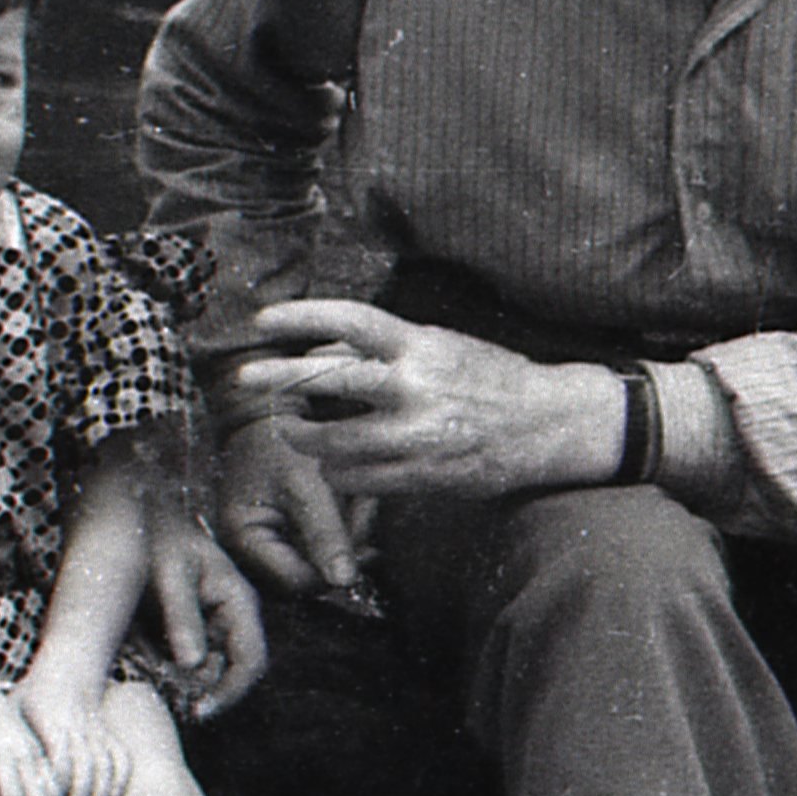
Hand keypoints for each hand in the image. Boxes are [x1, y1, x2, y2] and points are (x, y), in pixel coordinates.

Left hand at [17, 670, 135, 795]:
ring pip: (104, 764)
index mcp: (49, 720)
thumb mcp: (13, 709)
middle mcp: (75, 726)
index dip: (55, 787)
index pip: (58, 759)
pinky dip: (120, 776)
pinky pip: (121, 755)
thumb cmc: (30, 697)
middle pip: (84, 767)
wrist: (67, 671)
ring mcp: (96, 730)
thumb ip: (5, 740)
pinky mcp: (108, 734)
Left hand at [148, 510, 271, 714]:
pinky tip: (143, 662)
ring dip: (180, 683)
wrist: (139, 524)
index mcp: (239, 603)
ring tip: (149, 675)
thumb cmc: (159, 541)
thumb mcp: (170, 575)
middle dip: (200, 691)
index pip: (251, 661)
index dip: (231, 692)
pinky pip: (184, 664)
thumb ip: (182, 616)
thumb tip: (192, 663)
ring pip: (204, 673)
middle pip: (228, 674)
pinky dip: (167, 670)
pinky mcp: (189, 633)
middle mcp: (231, 620)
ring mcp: (211, 628)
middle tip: (166, 700)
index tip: (199, 710)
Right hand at [216, 410, 373, 600]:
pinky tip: (348, 504)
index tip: (365, 545)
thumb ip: (324, 532)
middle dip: (342, 549)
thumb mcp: (304, 483)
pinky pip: (317, 551)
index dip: (332, 570)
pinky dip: (339, 531)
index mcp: (242, 539)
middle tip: (363, 513)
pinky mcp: (282, 539)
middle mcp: (247, 553)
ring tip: (356, 500)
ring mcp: (265, 548)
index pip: (295, 581)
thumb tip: (344, 581)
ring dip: (344, 538)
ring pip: (317, 567)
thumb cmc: (278, 442)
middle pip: (307, 579)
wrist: (267, 417)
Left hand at [237, 297, 626, 502]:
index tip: (264, 320)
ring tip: (292, 431)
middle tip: (246, 378)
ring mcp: (417, 436)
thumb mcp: (439, 346)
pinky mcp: (421, 476)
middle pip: (327, 381)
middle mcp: (415, 387)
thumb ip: (382, 352)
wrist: (550, 425)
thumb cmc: (489, 377)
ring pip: (333, 441)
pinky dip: (338, 471)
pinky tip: (338, 464)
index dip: (301, 317)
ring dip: (304, 438)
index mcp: (420, 345)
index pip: (350, 321)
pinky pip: (357, 479)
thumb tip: (318, 355)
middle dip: (279, 380)